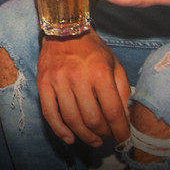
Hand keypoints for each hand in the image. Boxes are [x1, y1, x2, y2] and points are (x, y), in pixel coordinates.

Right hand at [37, 30, 130, 146]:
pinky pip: (50, 113)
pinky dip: (59, 130)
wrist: (64, 30)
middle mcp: (78, 77)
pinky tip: (70, 138)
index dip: (120, 130)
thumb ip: (122, 91)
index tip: (123, 137)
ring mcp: (58, 81)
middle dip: (103, 134)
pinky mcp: (43, 83)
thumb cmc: (93, 50)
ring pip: (72, 119)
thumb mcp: (115, 65)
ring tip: (94, 140)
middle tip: (108, 137)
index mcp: (100, 72)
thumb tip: (125, 118)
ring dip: (85, 136)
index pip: (113, 111)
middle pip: (92, 119)